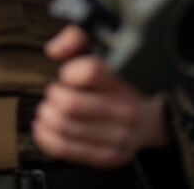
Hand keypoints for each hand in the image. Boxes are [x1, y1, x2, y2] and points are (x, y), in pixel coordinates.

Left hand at [32, 25, 169, 167]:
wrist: (150, 117)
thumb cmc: (120, 81)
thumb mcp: (104, 50)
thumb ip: (76, 38)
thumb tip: (54, 49)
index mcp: (126, 79)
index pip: (90, 72)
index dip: (70, 71)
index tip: (67, 73)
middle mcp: (126, 109)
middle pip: (71, 103)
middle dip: (54, 95)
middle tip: (55, 91)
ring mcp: (119, 136)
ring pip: (65, 127)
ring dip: (47, 116)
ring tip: (47, 108)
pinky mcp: (109, 156)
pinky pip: (66, 149)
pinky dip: (47, 137)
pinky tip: (43, 127)